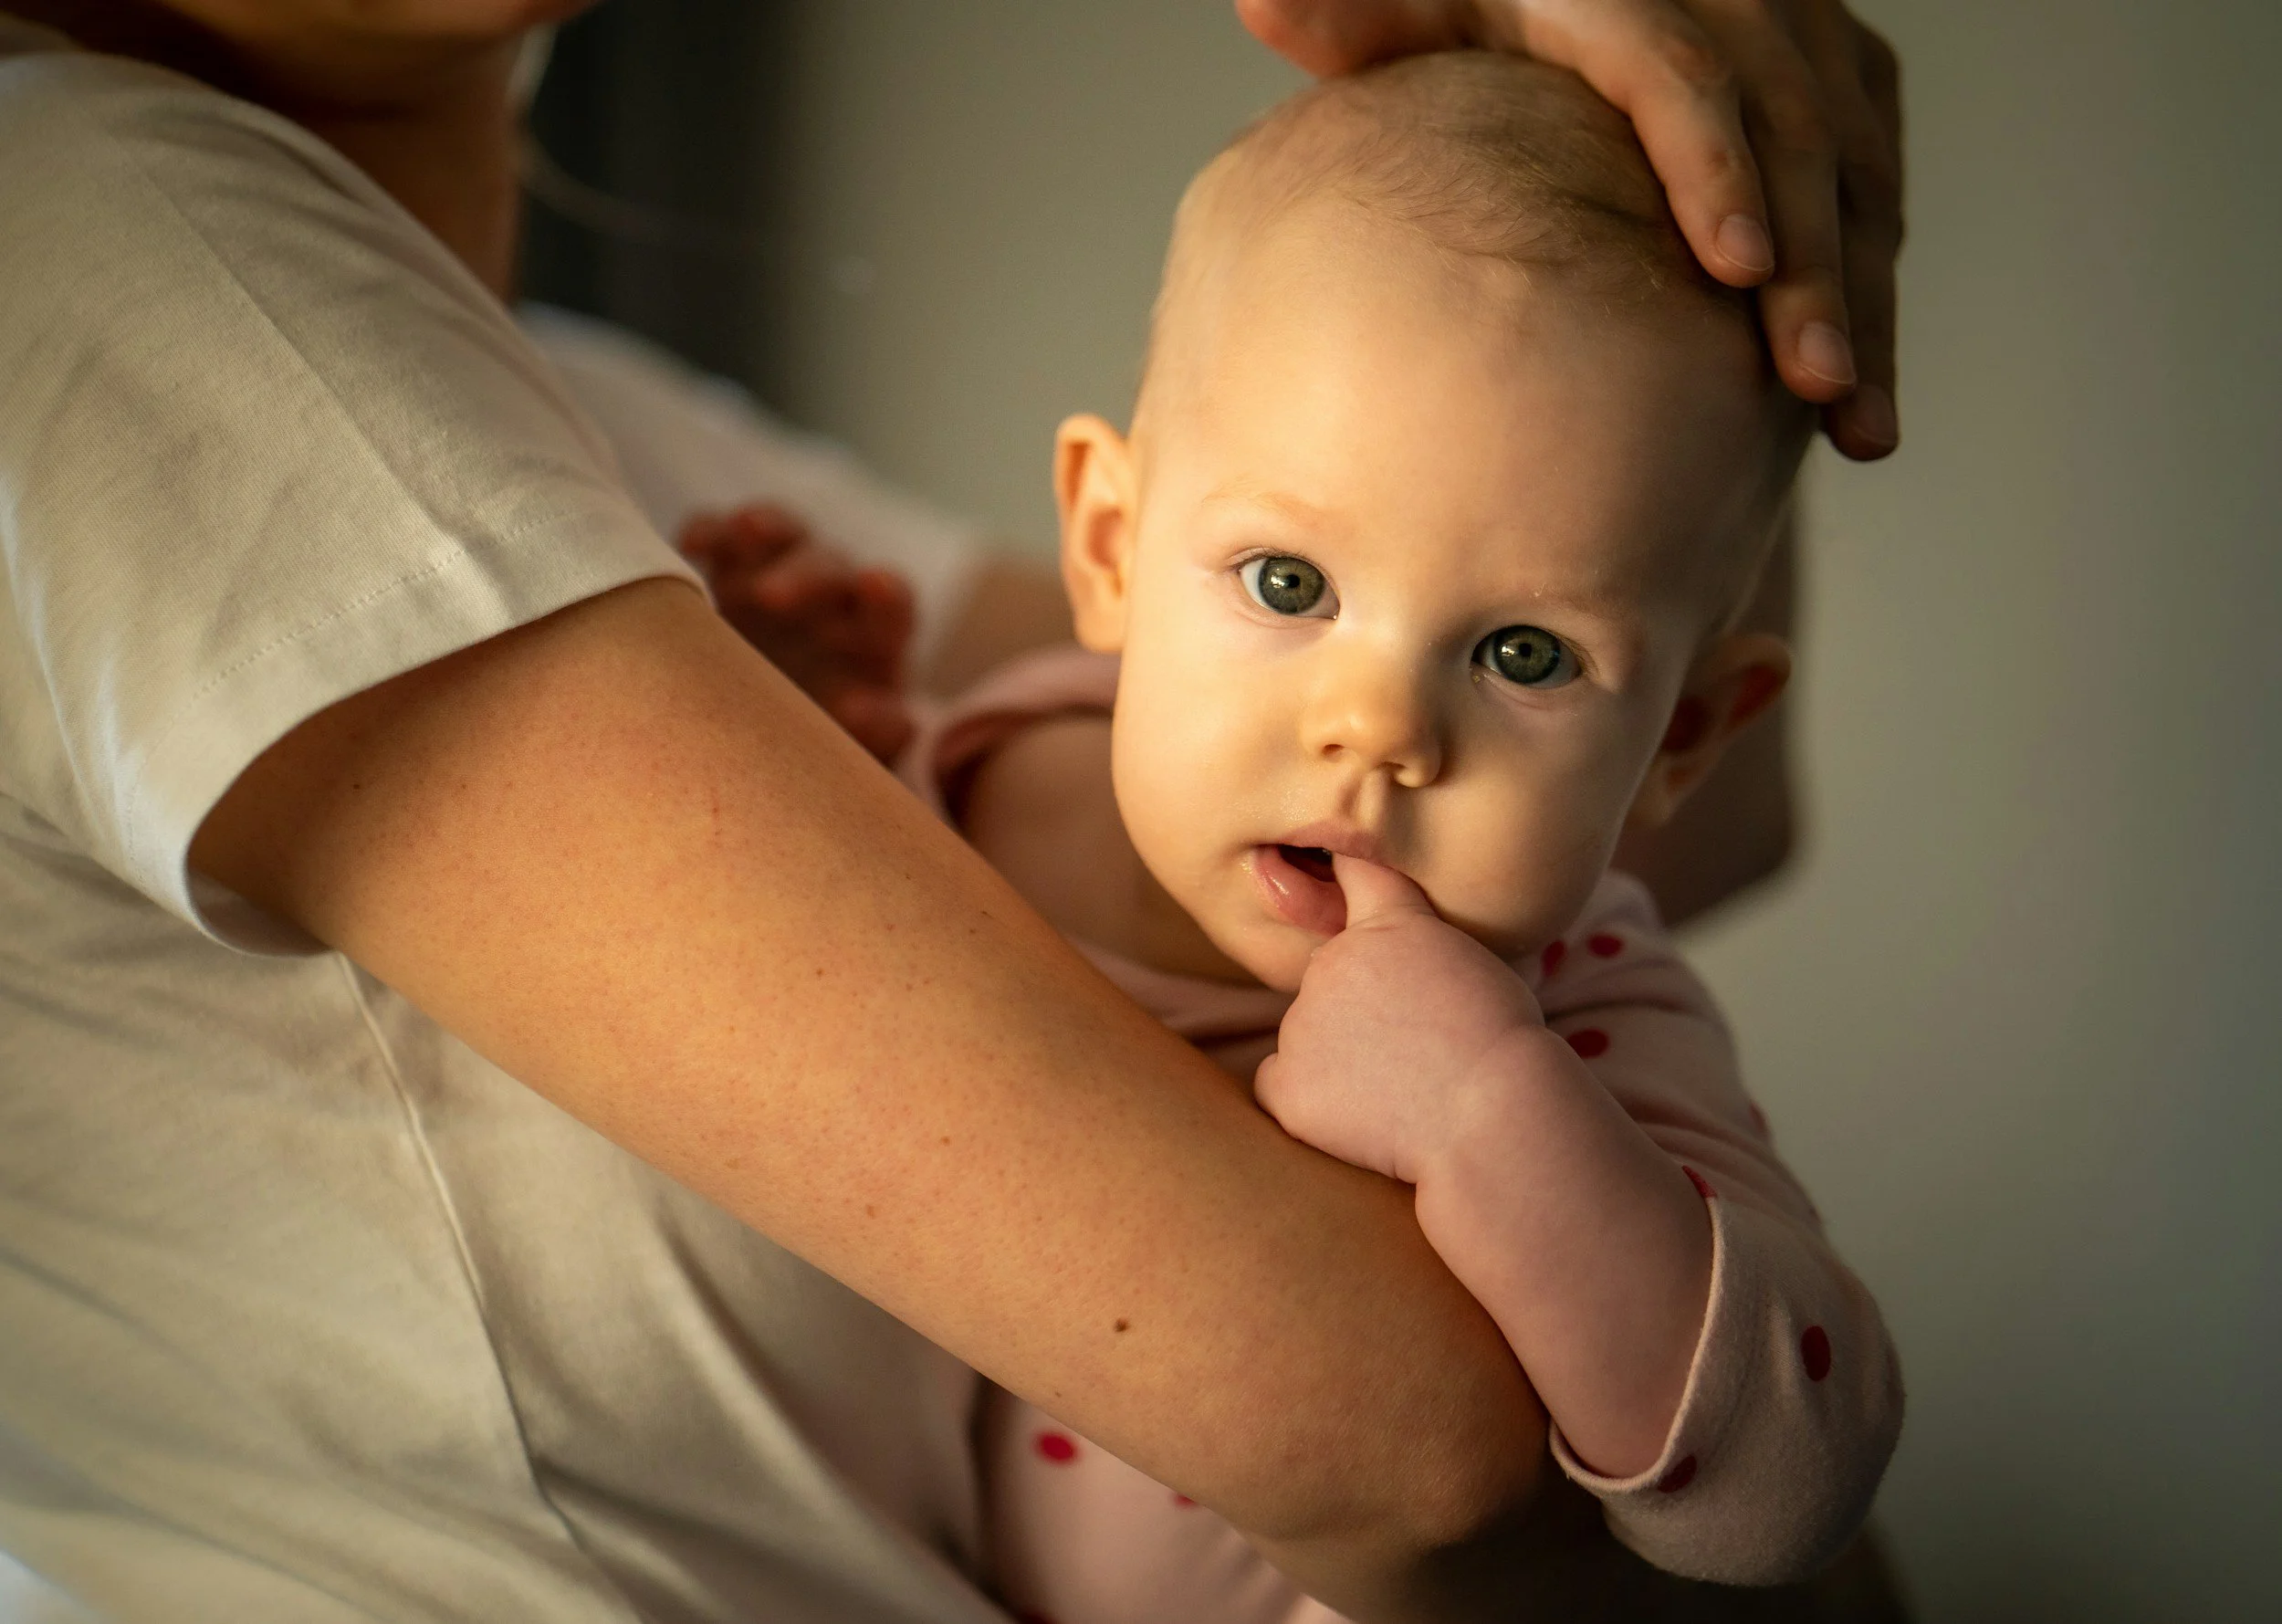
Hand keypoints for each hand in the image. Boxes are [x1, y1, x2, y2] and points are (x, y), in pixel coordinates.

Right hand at [678, 504, 917, 763]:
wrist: (772, 730)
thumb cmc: (828, 737)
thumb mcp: (860, 746)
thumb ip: (878, 731)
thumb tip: (866, 711)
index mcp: (875, 639)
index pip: (894, 606)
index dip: (886, 593)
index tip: (873, 584)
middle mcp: (833, 598)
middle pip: (830, 567)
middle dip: (806, 575)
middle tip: (772, 597)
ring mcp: (780, 575)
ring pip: (782, 534)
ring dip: (766, 527)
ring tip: (745, 528)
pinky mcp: (730, 571)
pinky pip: (722, 538)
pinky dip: (710, 533)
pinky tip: (691, 545)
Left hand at [1238, 0, 1903, 458]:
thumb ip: (1347, 7)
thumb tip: (1265, 5)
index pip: (1683, 72)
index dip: (1716, 167)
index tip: (1736, 271)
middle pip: (1796, 130)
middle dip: (1818, 264)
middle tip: (1813, 388)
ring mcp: (1801, 31)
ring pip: (1856, 165)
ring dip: (1863, 298)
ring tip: (1856, 426)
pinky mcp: (1838, 71)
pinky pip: (1874, 180)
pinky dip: (1873, 286)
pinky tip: (1858, 395)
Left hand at [1254, 855, 1543, 1183]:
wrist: (1496, 1114)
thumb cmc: (1507, 1048)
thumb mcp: (1483, 964)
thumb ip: (1427, 948)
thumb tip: (1404, 966)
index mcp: (1389, 924)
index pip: (1355, 873)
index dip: (1344, 871)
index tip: (1330, 869)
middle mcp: (1333, 962)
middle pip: (1330, 978)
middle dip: (1359, 1007)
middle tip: (1416, 1049)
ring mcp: (1302, 1024)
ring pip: (1307, 1035)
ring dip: (1339, 1058)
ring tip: (1403, 1088)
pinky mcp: (1288, 1084)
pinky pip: (1280, 1086)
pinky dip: (1310, 1101)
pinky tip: (1360, 1115)